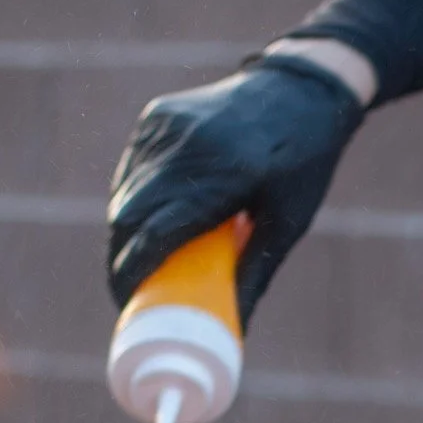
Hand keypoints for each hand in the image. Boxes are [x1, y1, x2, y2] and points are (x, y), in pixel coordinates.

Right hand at [107, 56, 364, 325]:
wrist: (301, 89)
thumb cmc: (303, 163)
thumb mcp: (289, 223)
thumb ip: (255, 274)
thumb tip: (234, 332)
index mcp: (227, 173)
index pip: (157, 231)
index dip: (132, 272)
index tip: (126, 303)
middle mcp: (189, 145)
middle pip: (130, 215)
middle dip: (119, 259)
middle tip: (128, 293)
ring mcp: (167, 125)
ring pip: (125, 193)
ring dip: (123, 233)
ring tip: (135, 265)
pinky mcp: (157, 115)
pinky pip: (133, 170)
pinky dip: (132, 199)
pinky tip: (144, 222)